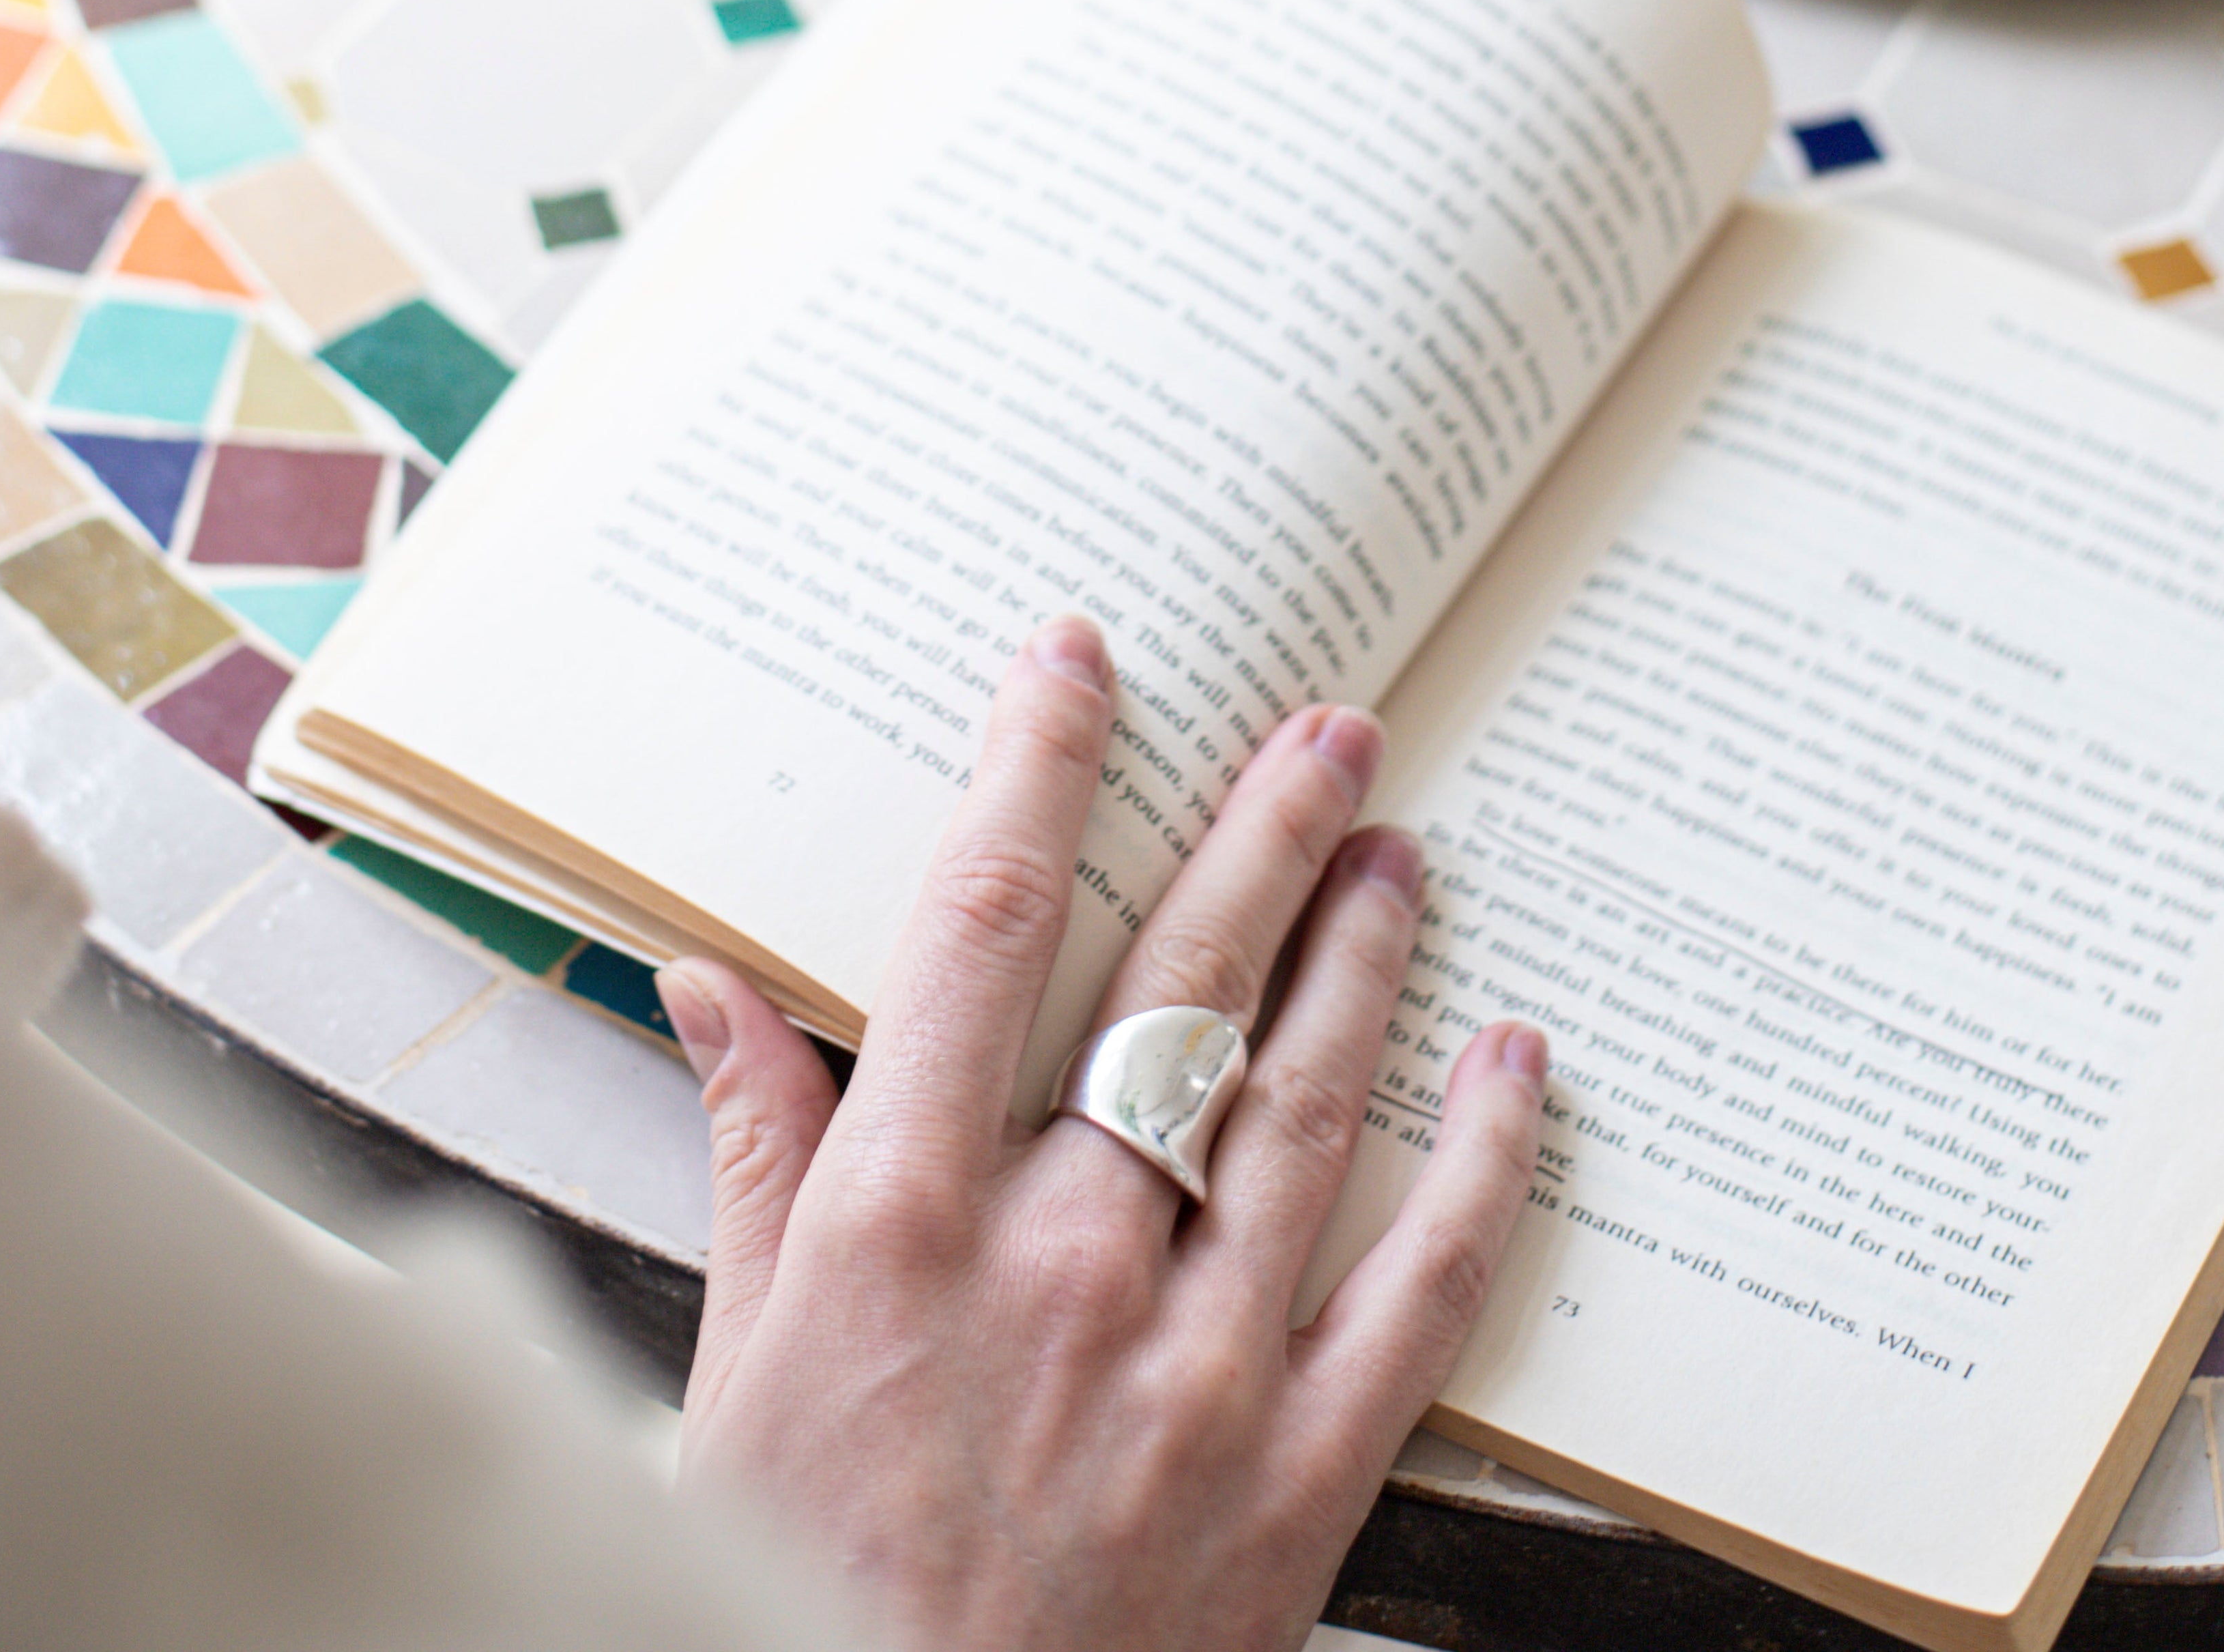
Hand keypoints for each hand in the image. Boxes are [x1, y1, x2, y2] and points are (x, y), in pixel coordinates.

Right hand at [655, 624, 1547, 1651]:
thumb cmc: (796, 1577)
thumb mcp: (736, 1370)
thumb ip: (756, 1161)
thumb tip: (710, 986)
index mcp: (901, 1227)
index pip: (976, 938)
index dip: (1033, 775)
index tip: (1079, 663)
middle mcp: (1057, 1272)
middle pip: (1177, 996)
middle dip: (1258, 840)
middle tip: (1331, 728)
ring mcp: (1192, 1373)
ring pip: (1302, 1109)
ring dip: (1362, 964)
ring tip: (1400, 852)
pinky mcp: (1297, 1480)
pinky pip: (1420, 1293)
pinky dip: (1480, 1165)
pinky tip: (1513, 1062)